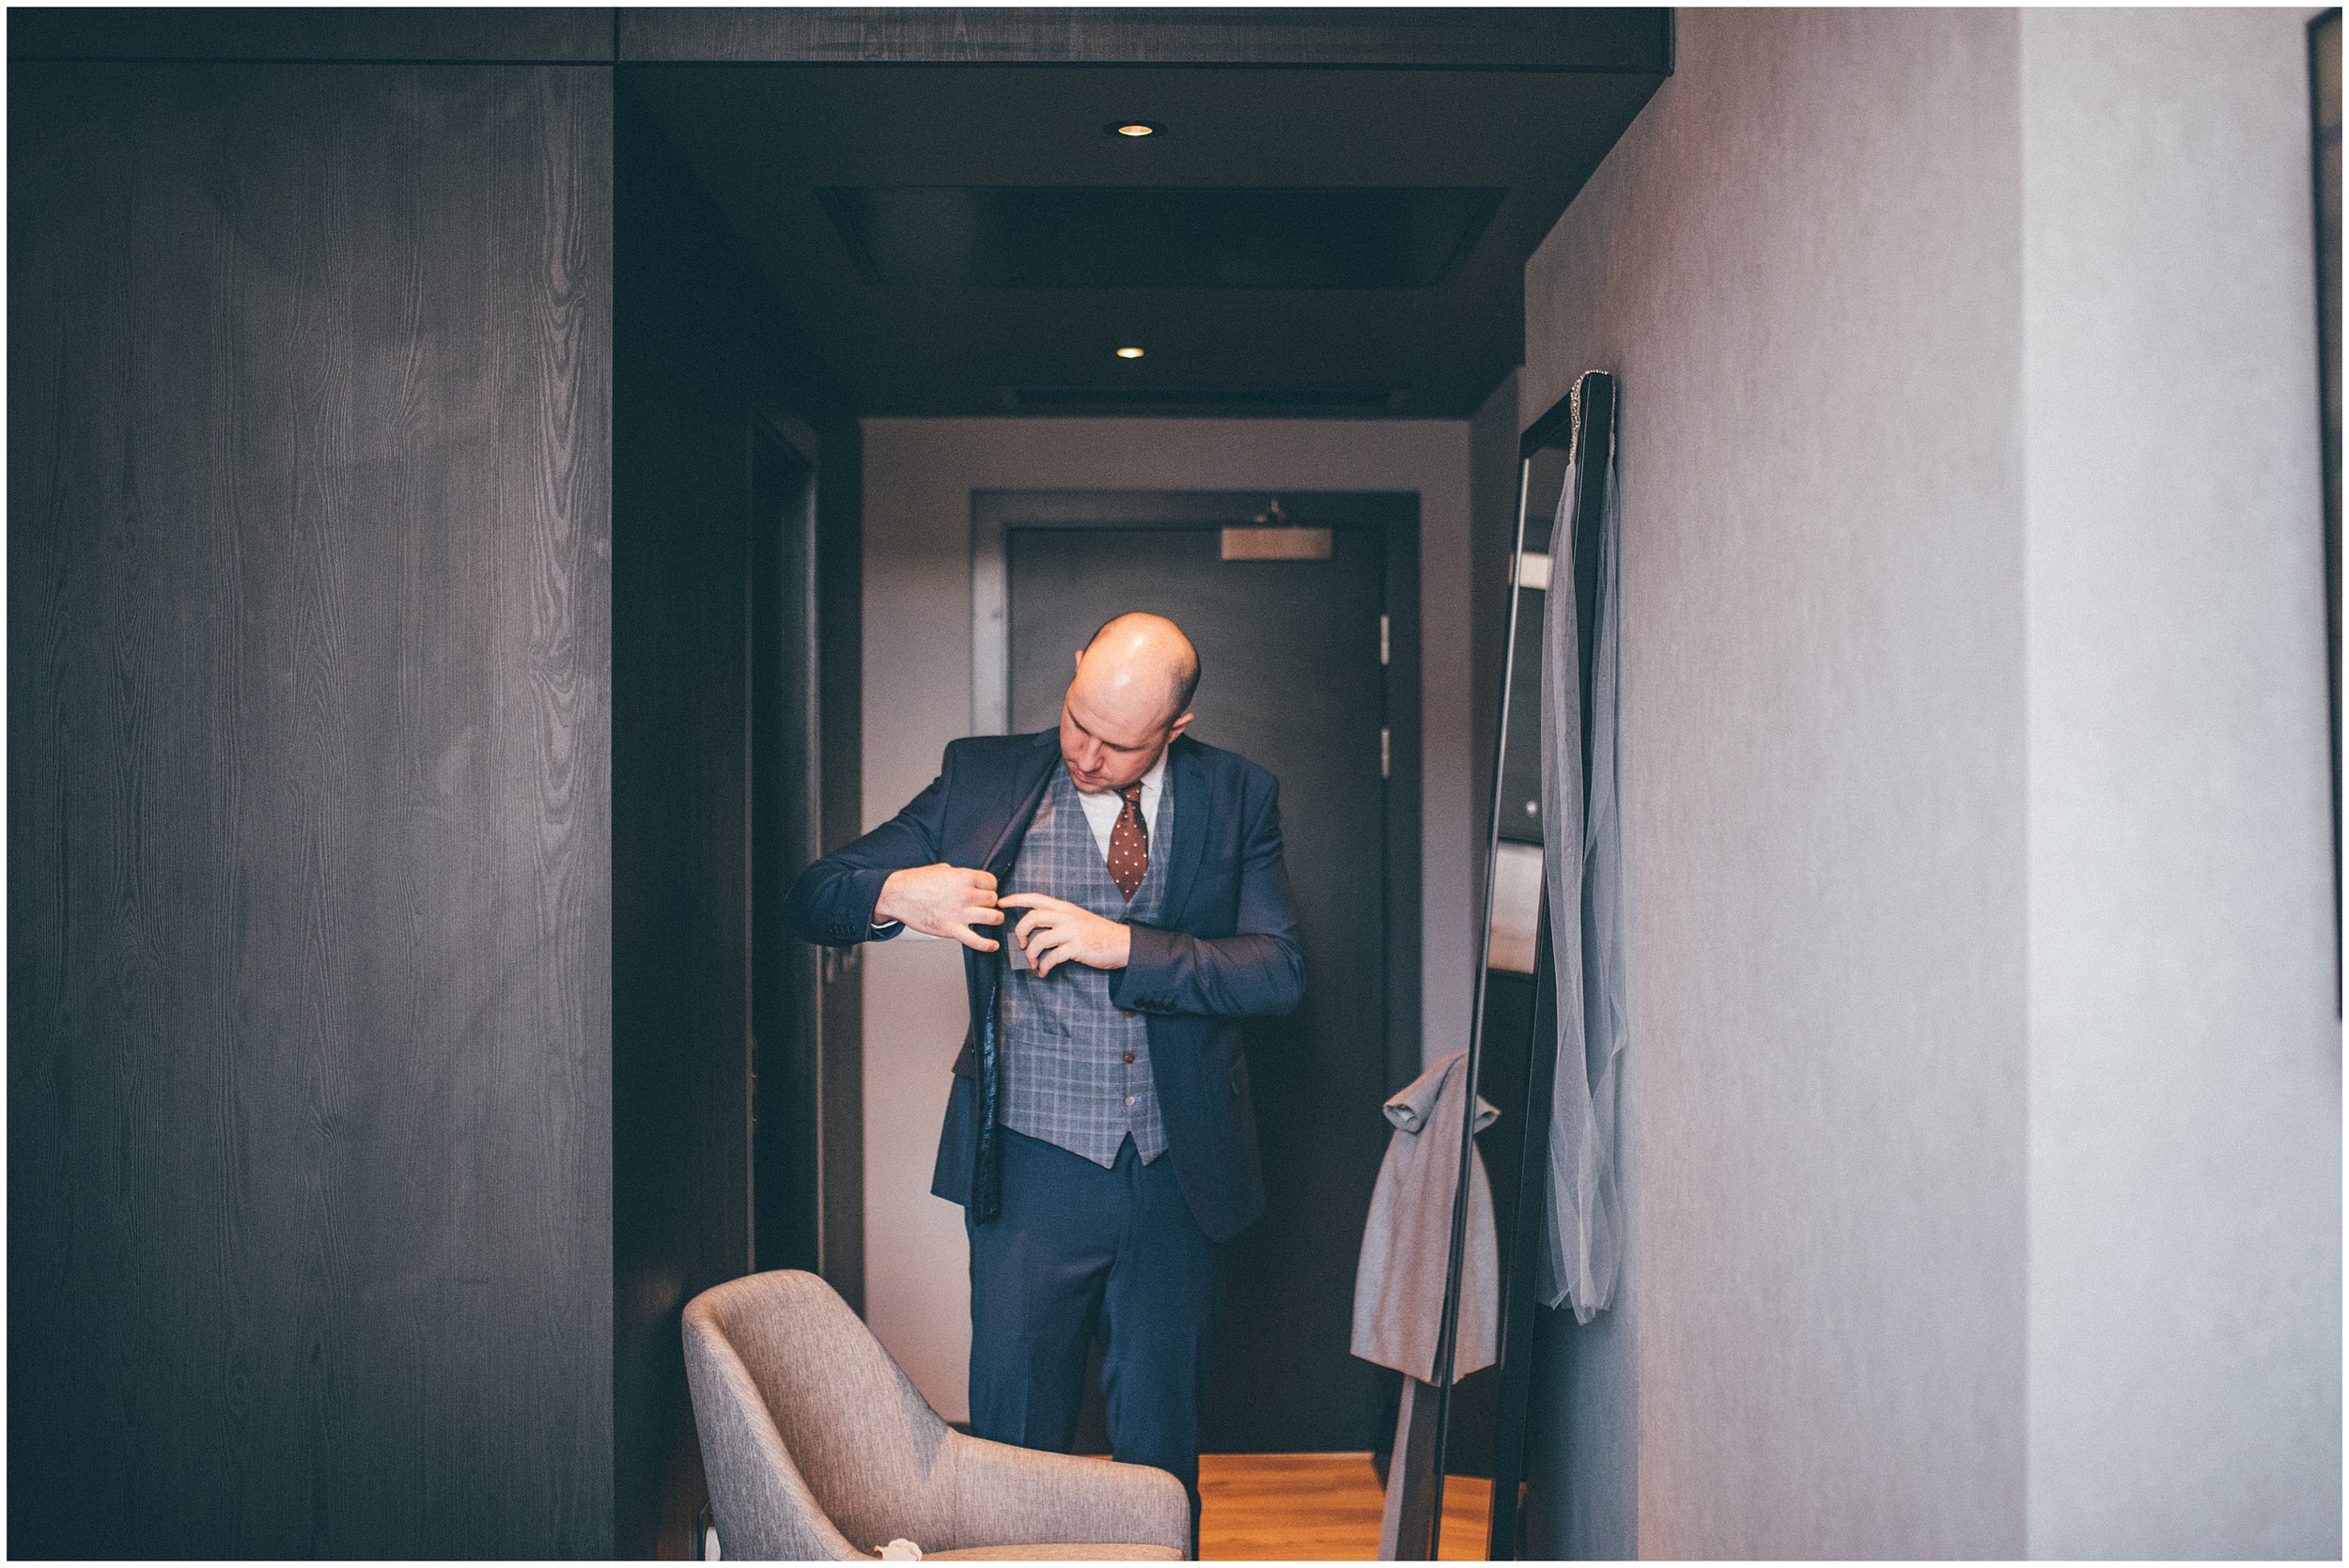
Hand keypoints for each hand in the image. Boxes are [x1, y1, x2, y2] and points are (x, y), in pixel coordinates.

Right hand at [874, 863, 1003, 952]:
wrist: (898, 896)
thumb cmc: (915, 882)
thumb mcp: (940, 870)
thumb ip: (957, 874)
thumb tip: (964, 876)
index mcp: (964, 877)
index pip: (991, 882)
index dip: (990, 887)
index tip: (986, 890)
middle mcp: (965, 895)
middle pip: (993, 900)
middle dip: (990, 902)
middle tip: (985, 905)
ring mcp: (959, 913)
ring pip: (992, 917)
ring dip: (995, 919)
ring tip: (993, 919)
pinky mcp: (951, 930)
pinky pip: (976, 940)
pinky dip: (987, 944)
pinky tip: (993, 945)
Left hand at [996, 893, 1131, 977]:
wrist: (1121, 943)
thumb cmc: (1097, 933)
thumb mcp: (1077, 918)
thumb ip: (1057, 919)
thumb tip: (1033, 929)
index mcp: (1064, 908)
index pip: (1035, 898)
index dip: (1016, 899)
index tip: (1001, 903)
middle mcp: (1066, 916)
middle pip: (1032, 918)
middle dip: (1020, 932)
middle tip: (1020, 945)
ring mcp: (1072, 932)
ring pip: (1039, 940)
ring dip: (1030, 955)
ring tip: (1033, 964)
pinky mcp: (1077, 948)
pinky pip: (1051, 958)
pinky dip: (1043, 967)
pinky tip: (1043, 972)